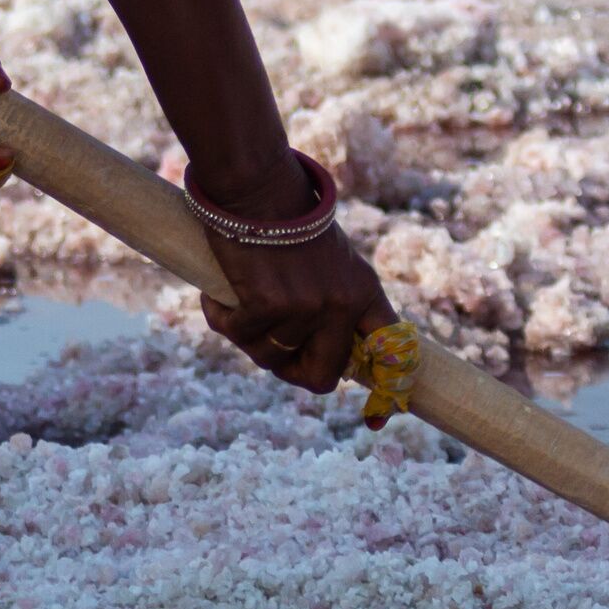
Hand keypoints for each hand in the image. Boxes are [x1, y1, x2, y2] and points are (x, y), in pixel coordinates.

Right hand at [189, 151, 392, 394]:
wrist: (257, 186)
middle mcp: (341, 305)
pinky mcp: (266, 304)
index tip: (377, 422)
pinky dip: (221, 315)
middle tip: (269, 350)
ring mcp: (305, 307)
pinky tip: (219, 290)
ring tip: (239, 295)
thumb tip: (323, 361)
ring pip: (269, 355)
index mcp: (364, 292)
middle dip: (291, 371)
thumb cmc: (288, 219)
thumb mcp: (329, 261)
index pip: (389, 354)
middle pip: (321, 376)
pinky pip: (237, 333)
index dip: (387, 393)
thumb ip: (334, 304)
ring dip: (247, 333)